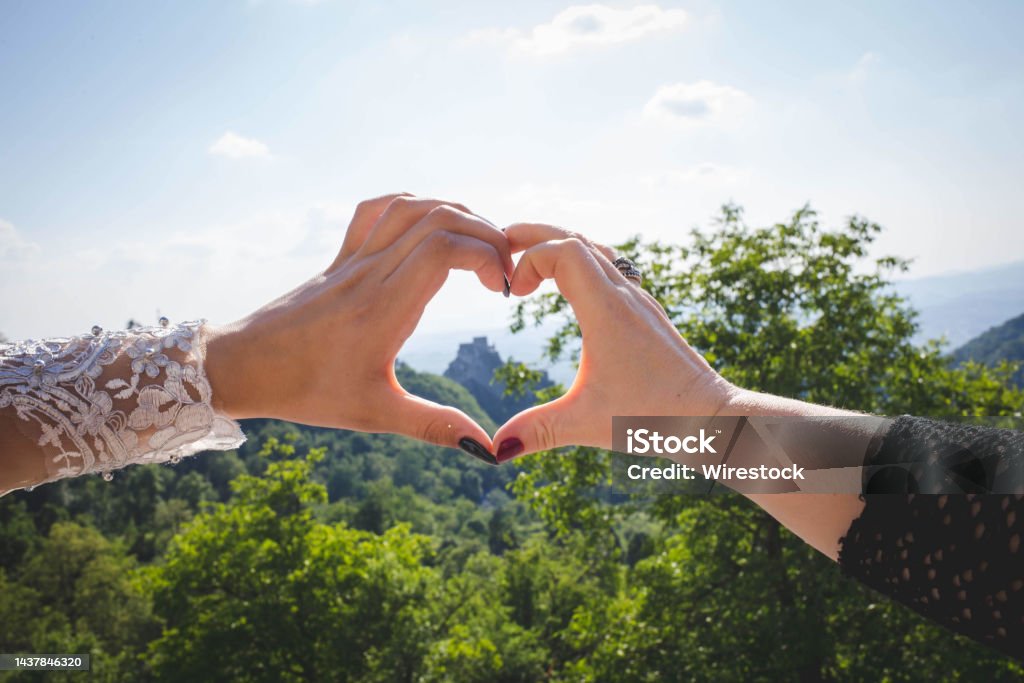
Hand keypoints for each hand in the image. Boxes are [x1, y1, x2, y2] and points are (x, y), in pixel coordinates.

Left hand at [204, 193, 511, 455]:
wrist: (239, 368)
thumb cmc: (304, 392)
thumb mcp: (374, 414)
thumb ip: (434, 426)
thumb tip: (489, 449)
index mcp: (383, 307)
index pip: (443, 248)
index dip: (486, 254)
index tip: (502, 289)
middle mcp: (369, 273)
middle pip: (436, 217)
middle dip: (484, 231)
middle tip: (505, 267)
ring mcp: (351, 260)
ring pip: (408, 206)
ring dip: (454, 212)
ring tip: (479, 244)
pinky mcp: (339, 259)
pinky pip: (375, 211)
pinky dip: (411, 206)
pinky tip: (429, 227)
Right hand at [492, 224, 736, 461]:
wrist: (712, 417)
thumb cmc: (655, 418)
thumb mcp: (587, 424)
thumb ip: (537, 430)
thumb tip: (493, 450)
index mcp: (607, 310)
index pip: (564, 251)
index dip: (529, 260)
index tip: (512, 295)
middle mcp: (625, 296)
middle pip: (577, 238)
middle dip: (536, 236)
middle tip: (501, 244)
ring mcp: (639, 301)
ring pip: (597, 250)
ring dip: (561, 246)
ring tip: (529, 259)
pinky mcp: (647, 313)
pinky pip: (611, 268)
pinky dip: (582, 263)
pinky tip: (570, 286)